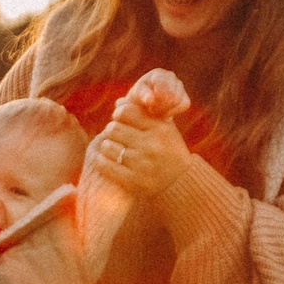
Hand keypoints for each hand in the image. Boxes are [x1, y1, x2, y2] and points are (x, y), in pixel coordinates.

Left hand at [88, 73, 194, 197]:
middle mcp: (151, 145)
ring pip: (107, 146)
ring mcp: (142, 164)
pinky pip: (105, 165)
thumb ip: (143, 113)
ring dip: (107, 146)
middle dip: (112, 131)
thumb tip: (118, 102)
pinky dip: (102, 161)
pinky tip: (107, 160)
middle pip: (113, 128)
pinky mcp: (134, 181)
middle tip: (116, 136)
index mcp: (159, 129)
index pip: (126, 112)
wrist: (181, 182)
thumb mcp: (164, 128)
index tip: (121, 120)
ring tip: (114, 149)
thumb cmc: (169, 150)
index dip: (119, 114)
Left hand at [120, 68, 189, 121]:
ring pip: (178, 100)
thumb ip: (143, 95)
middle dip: (160, 104)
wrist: (145, 108)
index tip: (148, 104)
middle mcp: (170, 77)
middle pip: (172, 93)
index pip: (163, 85)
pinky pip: (184, 104)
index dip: (157, 97)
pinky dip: (174, 111)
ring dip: (165, 109)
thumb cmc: (138, 99)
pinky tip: (164, 112)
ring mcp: (179, 86)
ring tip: (155, 110)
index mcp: (157, 74)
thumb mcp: (137, 96)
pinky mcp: (185, 97)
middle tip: (151, 109)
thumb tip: (151, 99)